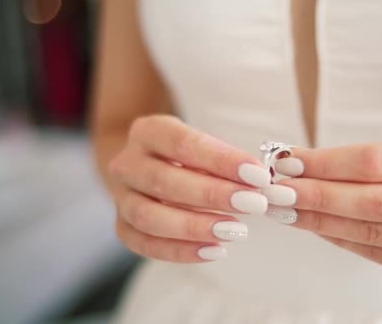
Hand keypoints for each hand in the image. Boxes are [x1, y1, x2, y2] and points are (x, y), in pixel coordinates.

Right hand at [108, 115, 271, 261]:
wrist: (147, 166)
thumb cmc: (187, 155)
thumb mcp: (204, 144)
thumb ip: (227, 162)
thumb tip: (260, 184)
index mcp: (148, 131)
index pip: (183, 143)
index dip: (221, 160)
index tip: (258, 176)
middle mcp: (127, 162)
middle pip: (164, 181)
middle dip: (213, 195)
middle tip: (253, 204)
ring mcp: (121, 196)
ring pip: (148, 216)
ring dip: (194, 227)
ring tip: (235, 231)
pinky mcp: (122, 225)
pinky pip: (144, 243)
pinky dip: (179, 251)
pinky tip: (214, 250)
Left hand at [265, 135, 381, 281]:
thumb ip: (357, 160)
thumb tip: (292, 165)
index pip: (375, 161)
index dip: (326, 164)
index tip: (286, 163)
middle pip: (375, 202)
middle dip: (318, 197)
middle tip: (277, 192)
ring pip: (373, 233)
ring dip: (322, 222)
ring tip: (288, 210)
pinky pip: (380, 255)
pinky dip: (342, 240)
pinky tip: (317, 227)